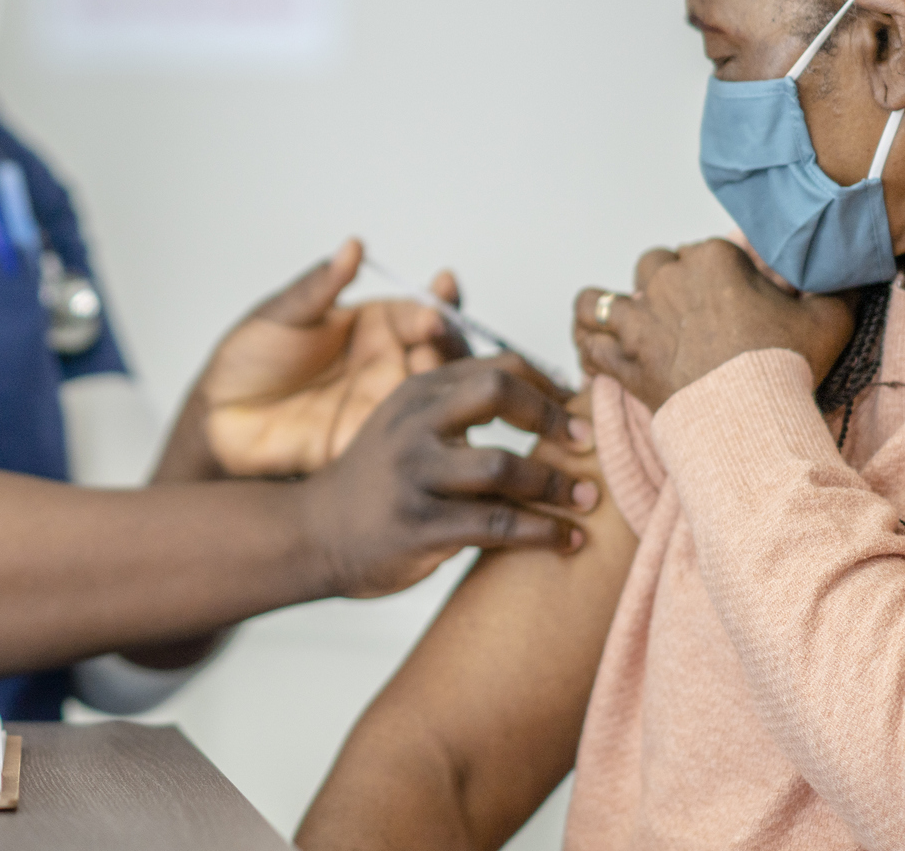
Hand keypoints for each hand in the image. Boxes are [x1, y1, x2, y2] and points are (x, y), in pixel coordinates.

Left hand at [200, 240, 469, 475]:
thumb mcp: (281, 315)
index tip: (437, 302)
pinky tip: (429, 423)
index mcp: (373, 325)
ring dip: (447, 386)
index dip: (437, 305)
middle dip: (452, 344)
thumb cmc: (247, 358)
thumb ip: (319, 287)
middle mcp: (388, 364)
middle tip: (439, 337)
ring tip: (428, 371)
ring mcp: (384, 406)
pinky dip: (431, 434)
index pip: (421, 312)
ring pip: (437, 399)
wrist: (217, 418)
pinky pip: (412, 443)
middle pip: (443, 355)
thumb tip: (353, 246)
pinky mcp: (372, 445)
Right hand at [298, 356, 599, 598]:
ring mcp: (414, 475)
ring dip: (555, 483)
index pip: (500, 365)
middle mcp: (415, 423)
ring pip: (502, 465)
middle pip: (497, 391)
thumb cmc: (382, 478)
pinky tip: (567, 539)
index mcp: (420, 391)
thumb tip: (539, 380)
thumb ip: (459, 396)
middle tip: (589, 443)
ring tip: (588, 497)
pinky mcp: (419, 525)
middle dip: (552, 417)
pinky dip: (542, 531)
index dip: (549, 386)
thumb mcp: (408, 420)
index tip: (581, 411)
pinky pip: (495, 524)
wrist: (315, 533)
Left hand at [573, 238, 853, 412]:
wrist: (753, 415)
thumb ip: (833, 285)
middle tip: (684, 314)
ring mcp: (638, 321)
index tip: (730, 299)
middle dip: (664, 284)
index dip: (715, 274)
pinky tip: (595, 353)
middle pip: (652, 267)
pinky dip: (588, 347)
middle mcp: (666, 281)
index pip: (702, 251)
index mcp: (712, 259)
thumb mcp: (829, 316)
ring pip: (601, 300)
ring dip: (607, 309)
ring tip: (619, 323)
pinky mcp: (622, 360)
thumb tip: (848, 267)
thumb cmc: (789, 364)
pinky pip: (587, 345)